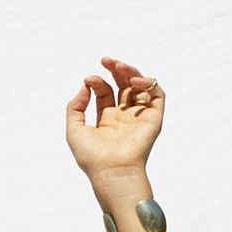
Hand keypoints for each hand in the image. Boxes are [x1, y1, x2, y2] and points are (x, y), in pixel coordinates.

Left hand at [65, 57, 164, 178]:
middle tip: (106, 60)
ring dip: (130, 72)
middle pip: (123, 85)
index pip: (105, 92)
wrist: (112, 171)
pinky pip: (156, 93)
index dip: (97, 82)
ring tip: (118, 66)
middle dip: (115, 70)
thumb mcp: (74, 131)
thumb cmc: (92, 157)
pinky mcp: (154, 118)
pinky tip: (133, 82)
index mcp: (106, 120)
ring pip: (140, 85)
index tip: (88, 80)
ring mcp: (139, 116)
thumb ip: (74, 108)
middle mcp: (124, 117)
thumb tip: (84, 87)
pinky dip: (148, 82)